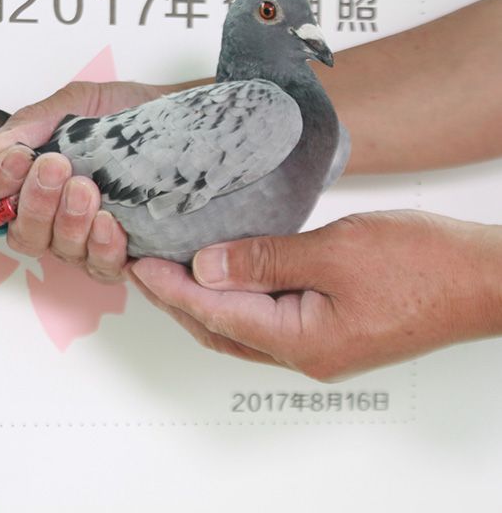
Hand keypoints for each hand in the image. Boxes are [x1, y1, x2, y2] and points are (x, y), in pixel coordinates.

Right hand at [0, 80, 195, 281]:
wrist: (183, 123)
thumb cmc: (126, 115)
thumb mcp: (78, 104)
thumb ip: (35, 122)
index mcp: (30, 182)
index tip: (17, 157)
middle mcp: (51, 218)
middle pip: (22, 234)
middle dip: (35, 203)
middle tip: (55, 168)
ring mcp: (83, 241)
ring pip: (60, 251)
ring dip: (69, 223)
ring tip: (86, 190)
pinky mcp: (119, 255)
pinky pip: (101, 267)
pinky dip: (102, 248)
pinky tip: (109, 222)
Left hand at [128, 210, 501, 380]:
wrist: (486, 279)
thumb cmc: (426, 265)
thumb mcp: (336, 251)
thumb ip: (264, 259)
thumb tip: (206, 265)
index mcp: (303, 342)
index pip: (215, 314)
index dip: (171, 288)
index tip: (138, 263)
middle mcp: (305, 354)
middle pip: (219, 330)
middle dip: (176, 300)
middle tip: (142, 266)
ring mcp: (318, 346)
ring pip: (240, 328)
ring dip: (203, 301)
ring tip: (170, 269)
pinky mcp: (329, 331)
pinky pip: (267, 318)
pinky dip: (237, 298)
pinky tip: (224, 274)